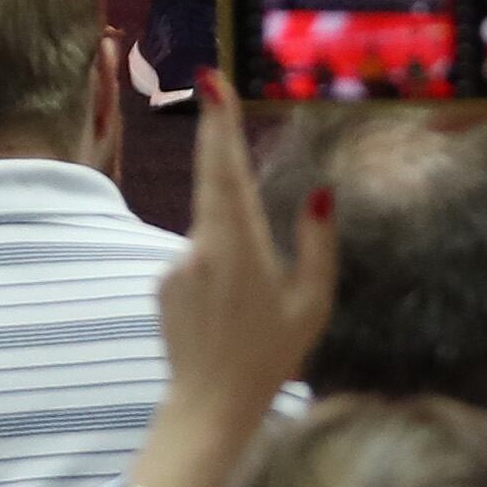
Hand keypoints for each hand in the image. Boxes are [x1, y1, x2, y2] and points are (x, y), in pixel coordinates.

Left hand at [155, 59, 340, 421]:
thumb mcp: (312, 301)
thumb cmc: (272, 354)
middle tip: (212, 82)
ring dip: (231, 239)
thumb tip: (324, 192)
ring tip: (249, 301)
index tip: (212, 82)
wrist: (210, 404)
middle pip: (212, 182)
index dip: (220, 124)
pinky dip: (215, 267)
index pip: (227, 171)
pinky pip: (196, 258)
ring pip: (210, 229)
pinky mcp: (163, 282)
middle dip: (215, 132)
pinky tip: (227, 311)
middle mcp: (201, 247)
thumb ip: (318, 242)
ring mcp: (176, 264)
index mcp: (240, 247)